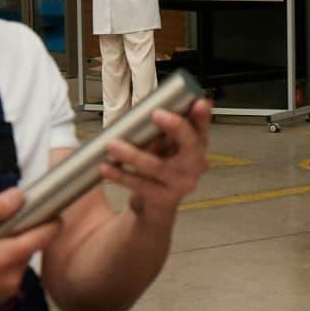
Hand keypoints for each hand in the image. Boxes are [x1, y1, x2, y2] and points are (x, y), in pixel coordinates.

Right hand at [0, 189, 60, 310]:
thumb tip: (20, 196)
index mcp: (7, 257)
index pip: (47, 234)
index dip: (49, 218)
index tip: (40, 207)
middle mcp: (14, 276)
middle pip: (32, 245)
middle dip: (19, 232)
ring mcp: (8, 290)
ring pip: (20, 259)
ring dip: (9, 248)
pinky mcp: (0, 297)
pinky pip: (10, 272)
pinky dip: (1, 263)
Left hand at [99, 100, 212, 219]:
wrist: (153, 207)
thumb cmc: (158, 167)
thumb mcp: (163, 146)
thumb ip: (160, 130)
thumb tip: (142, 111)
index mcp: (196, 144)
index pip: (202, 127)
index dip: (202, 116)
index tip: (197, 103)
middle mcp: (195, 164)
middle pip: (191, 144)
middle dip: (176, 127)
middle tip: (157, 114)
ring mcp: (181, 183)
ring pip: (158, 166)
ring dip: (134, 155)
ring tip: (114, 145)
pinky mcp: (164, 199)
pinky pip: (141, 185)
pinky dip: (122, 176)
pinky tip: (106, 168)